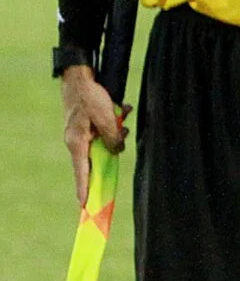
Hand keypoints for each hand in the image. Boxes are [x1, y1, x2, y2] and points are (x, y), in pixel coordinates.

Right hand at [61, 67, 123, 205]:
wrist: (79, 76)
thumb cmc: (90, 96)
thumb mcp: (105, 117)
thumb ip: (112, 137)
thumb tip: (117, 151)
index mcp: (77, 142)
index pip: (82, 171)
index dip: (84, 187)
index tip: (85, 204)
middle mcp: (77, 141)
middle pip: (97, 157)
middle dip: (113, 149)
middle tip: (121, 138)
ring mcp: (82, 133)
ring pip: (104, 141)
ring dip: (117, 131)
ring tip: (122, 112)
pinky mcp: (87, 125)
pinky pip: (104, 130)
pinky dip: (114, 122)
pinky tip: (122, 108)